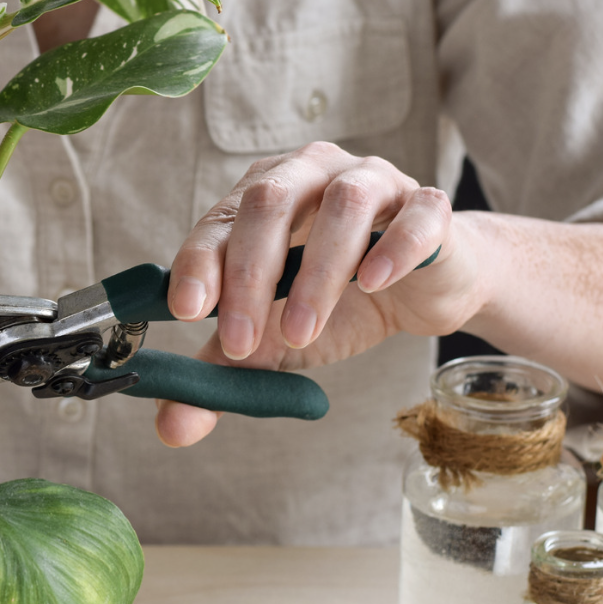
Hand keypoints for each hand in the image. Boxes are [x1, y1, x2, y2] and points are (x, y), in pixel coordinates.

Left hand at [157, 141, 484, 445]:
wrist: (424, 292)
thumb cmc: (339, 304)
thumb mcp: (272, 343)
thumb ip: (222, 375)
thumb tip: (173, 429)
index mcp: (259, 198)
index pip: (217, 221)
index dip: (198, 263)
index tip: (186, 312)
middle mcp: (309, 174)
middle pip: (270, 202)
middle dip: (249, 276)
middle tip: (241, 343)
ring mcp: (373, 181)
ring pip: (341, 205)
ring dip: (316, 274)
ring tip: (300, 332)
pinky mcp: (429, 206)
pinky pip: (416, 216)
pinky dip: (393, 248)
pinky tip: (374, 283)